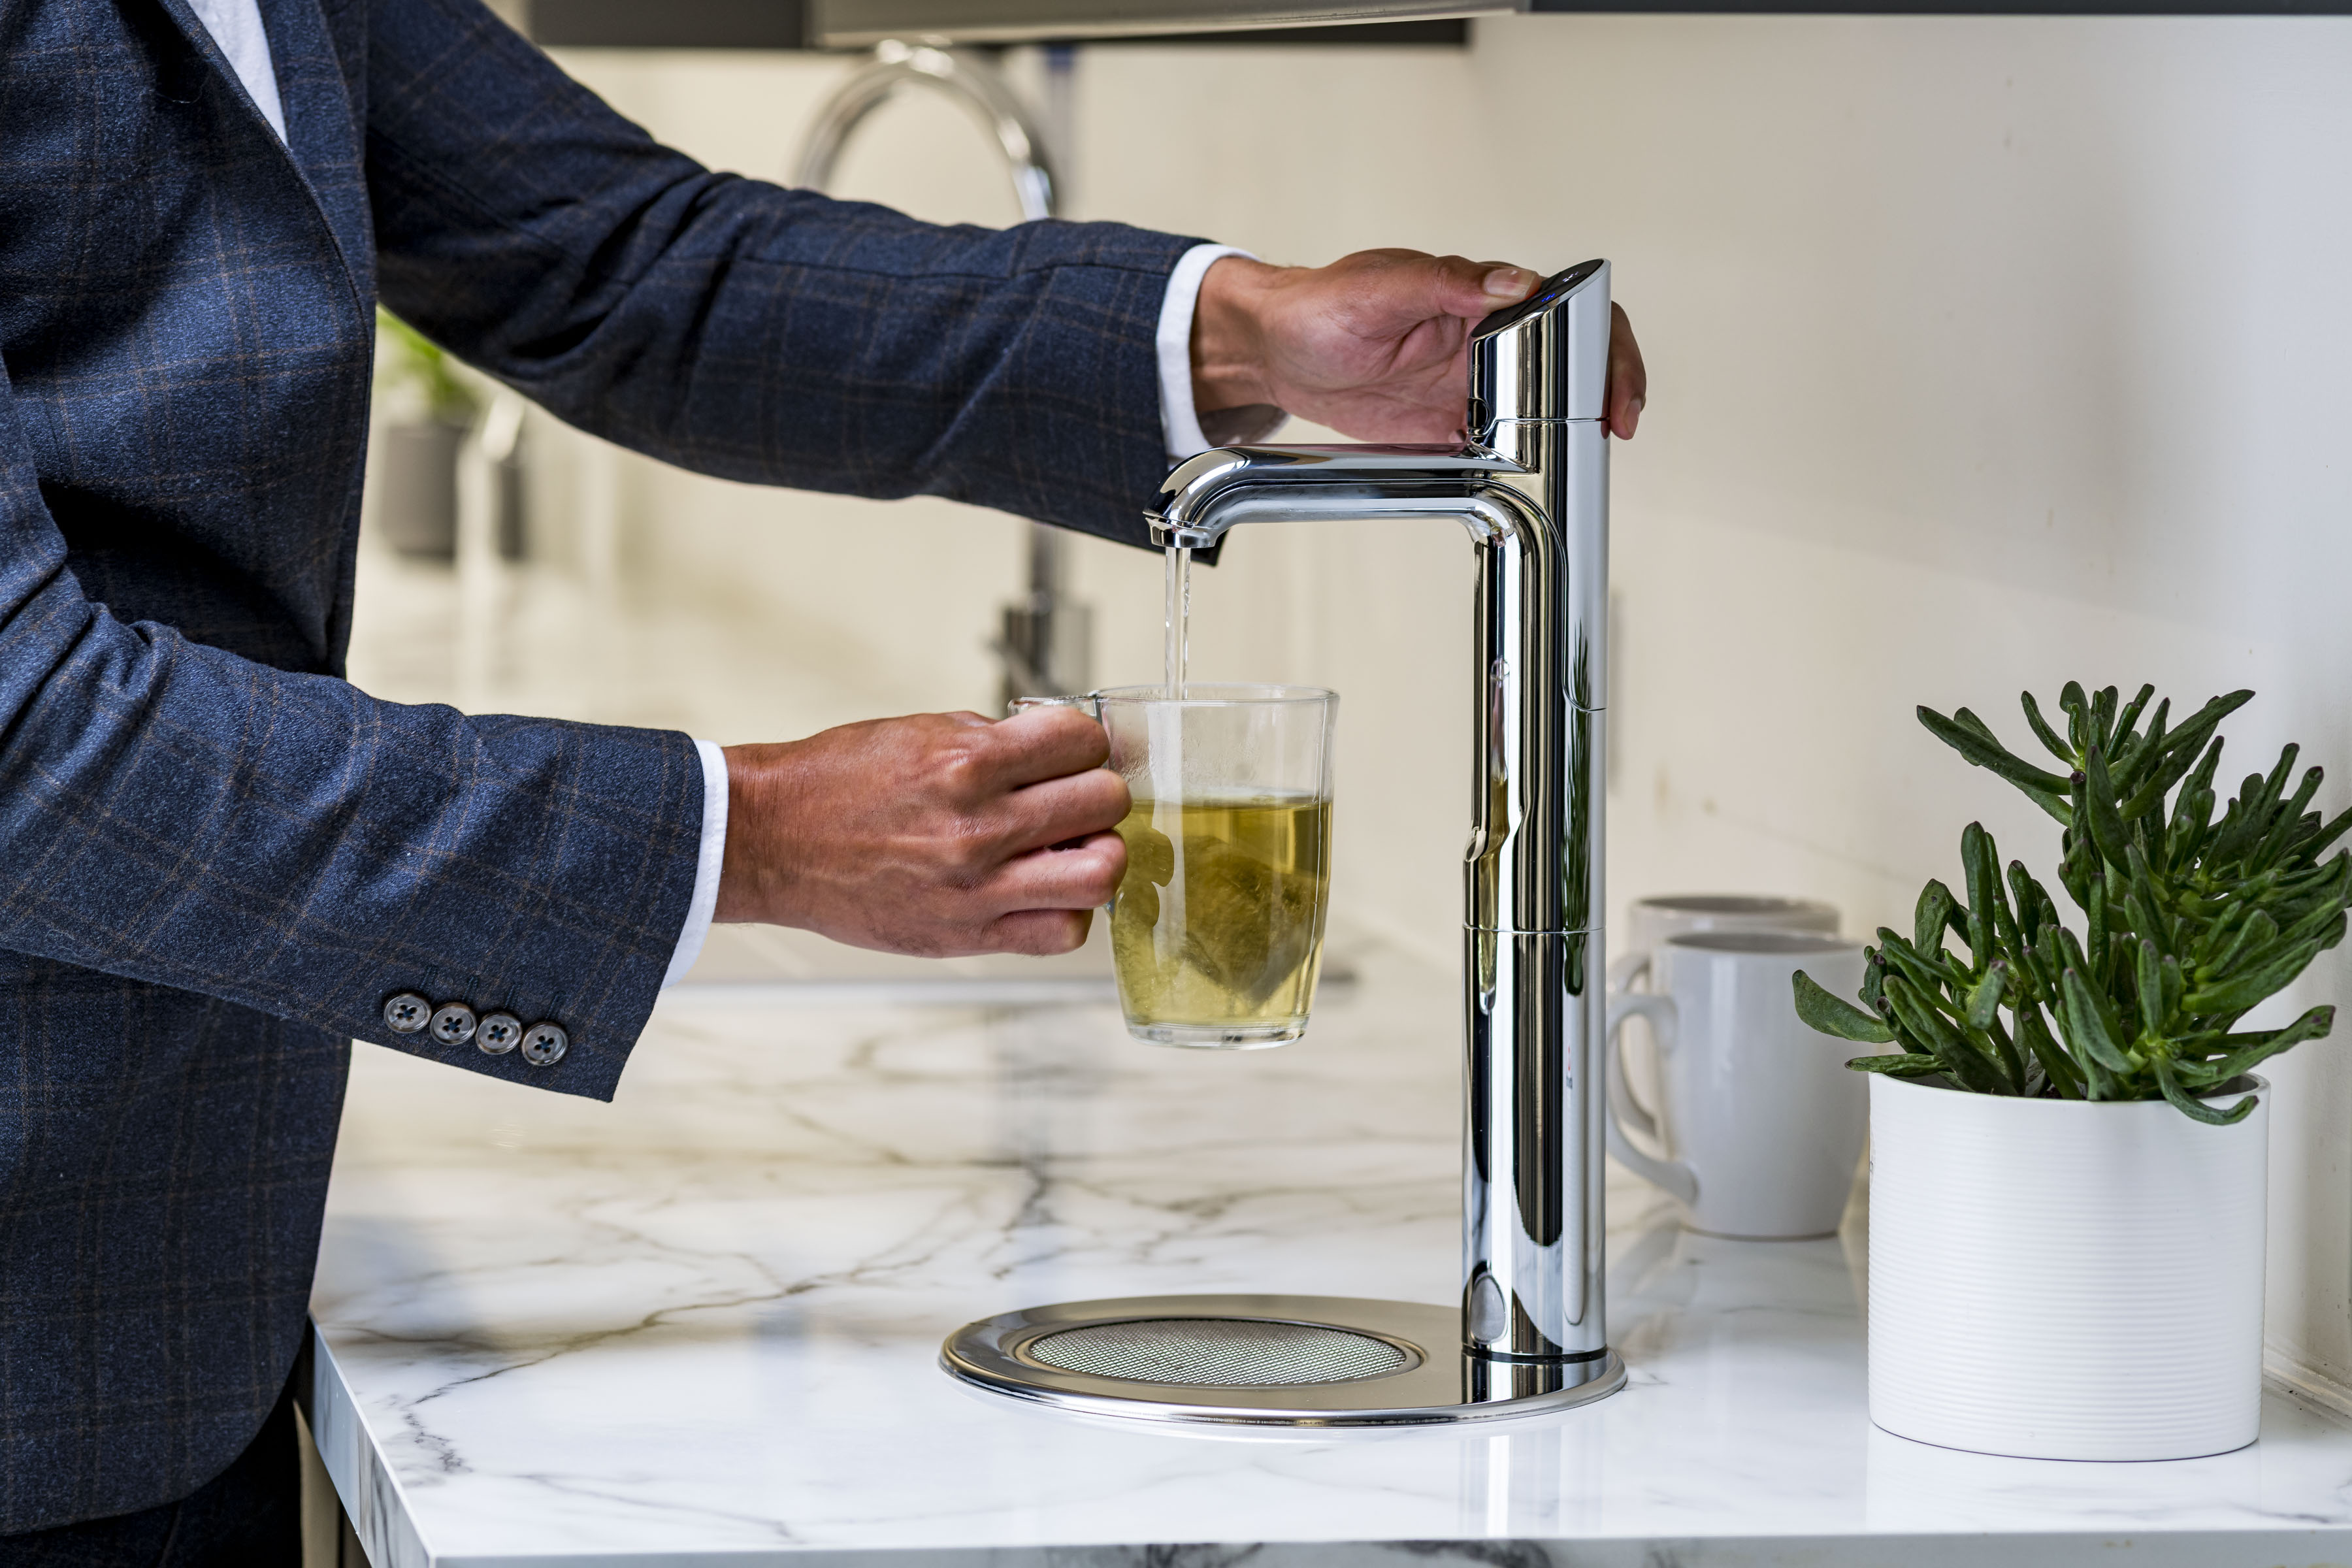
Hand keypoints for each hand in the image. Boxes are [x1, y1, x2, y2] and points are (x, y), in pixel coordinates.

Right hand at [715, 708, 1127, 956]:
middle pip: (1103, 802)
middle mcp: (978, 825)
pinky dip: (1069, 911)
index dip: (1085, 743)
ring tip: (1072, 848)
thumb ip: (993, 740)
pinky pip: (1062, 932)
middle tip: (1076, 799)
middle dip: (1096, 793)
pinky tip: (1045, 891)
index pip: (1082, 741)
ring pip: (1100, 873)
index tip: (1073, 753)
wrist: (774, 841)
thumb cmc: (839, 783)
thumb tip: (1059, 748)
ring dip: (1098, 854)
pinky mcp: (967, 934)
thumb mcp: (919, 733)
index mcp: (966, 761)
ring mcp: (976, 887)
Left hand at [1191, 249, 1645, 443]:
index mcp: (1481, 297)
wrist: (1276, 352)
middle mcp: (1487, 340)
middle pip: (1573, 363)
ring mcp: (1472, 386)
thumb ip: (1447, 282)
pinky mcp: (1450, 427)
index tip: (1614, 386)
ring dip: (1569, 435)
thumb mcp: (1379, 287)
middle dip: (1605, 395)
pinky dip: (1522, 465)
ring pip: (1545, 410)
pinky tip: (1531, 478)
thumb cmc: (1321, 305)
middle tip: (1616, 430)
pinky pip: (1500, 448)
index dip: (1606, 345)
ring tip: (1581, 461)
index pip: (1569, 308)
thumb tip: (1512, 280)